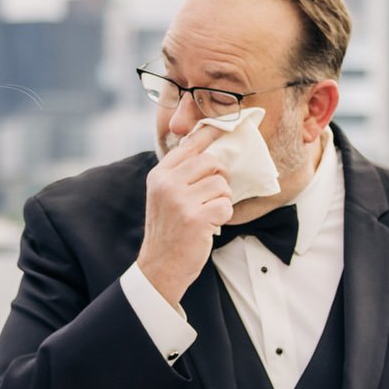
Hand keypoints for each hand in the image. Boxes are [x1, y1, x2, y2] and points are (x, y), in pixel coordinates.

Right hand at [137, 121, 232, 302]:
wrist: (160, 267)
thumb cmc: (169, 231)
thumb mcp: (164, 196)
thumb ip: (180, 174)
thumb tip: (208, 149)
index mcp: (159, 175)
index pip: (189, 145)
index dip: (211, 132)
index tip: (228, 122)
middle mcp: (167, 184)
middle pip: (210, 161)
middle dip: (221, 176)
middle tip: (217, 193)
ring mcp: (180, 200)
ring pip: (221, 184)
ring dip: (223, 199)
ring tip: (210, 213)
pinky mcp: (195, 217)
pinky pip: (225, 205)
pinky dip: (224, 216)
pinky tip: (210, 225)